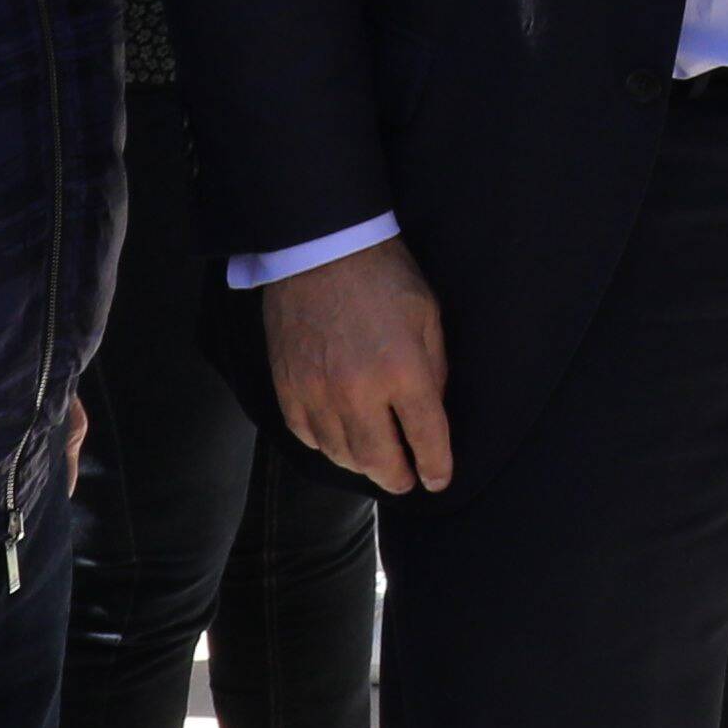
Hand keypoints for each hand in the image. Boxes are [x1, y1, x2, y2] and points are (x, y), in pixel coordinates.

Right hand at [266, 237, 454, 493]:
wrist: (320, 248)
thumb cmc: (383, 276)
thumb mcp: (427, 316)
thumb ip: (434, 369)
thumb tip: (431, 413)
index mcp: (402, 370)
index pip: (426, 438)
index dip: (436, 467)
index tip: (439, 479)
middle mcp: (358, 391)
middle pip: (380, 461)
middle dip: (398, 478)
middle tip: (407, 479)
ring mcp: (317, 393)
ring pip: (342, 455)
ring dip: (364, 465)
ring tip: (377, 461)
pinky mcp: (288, 388)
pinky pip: (308, 437)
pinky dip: (328, 446)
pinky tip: (341, 440)